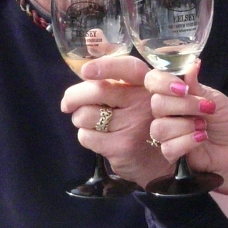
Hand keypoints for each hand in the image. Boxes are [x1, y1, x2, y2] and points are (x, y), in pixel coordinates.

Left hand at [60, 56, 172, 186]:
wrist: (160, 160)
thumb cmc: (142, 121)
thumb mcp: (140, 96)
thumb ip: (119, 82)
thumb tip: (83, 71)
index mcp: (147, 84)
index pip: (128, 67)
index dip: (105, 66)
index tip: (86, 71)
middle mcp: (144, 102)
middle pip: (97, 90)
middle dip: (73, 96)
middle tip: (67, 104)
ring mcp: (134, 125)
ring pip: (86, 115)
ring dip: (79, 118)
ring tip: (90, 122)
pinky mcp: (122, 147)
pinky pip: (86, 136)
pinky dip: (85, 135)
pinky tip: (99, 137)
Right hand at [143, 61, 227, 196]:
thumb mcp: (217, 100)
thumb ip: (198, 87)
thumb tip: (192, 65)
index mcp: (175, 94)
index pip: (153, 81)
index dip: (162, 82)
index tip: (183, 88)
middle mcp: (168, 112)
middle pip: (156, 104)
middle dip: (183, 105)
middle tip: (205, 109)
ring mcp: (168, 133)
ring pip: (159, 127)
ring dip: (185, 125)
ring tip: (204, 127)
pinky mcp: (171, 153)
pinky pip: (167, 147)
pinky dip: (187, 142)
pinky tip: (202, 138)